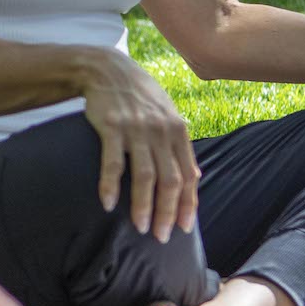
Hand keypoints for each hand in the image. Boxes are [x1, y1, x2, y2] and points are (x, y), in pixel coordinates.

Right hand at [79, 49, 199, 239]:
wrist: (108, 69)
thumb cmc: (140, 96)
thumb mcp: (168, 115)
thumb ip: (181, 146)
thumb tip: (196, 176)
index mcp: (178, 130)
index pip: (188, 175)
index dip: (187, 204)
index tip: (183, 228)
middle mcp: (161, 131)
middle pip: (170, 180)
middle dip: (167, 212)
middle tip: (160, 236)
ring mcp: (136, 129)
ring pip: (145, 176)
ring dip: (143, 205)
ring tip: (140, 227)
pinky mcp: (111, 127)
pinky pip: (112, 163)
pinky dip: (111, 186)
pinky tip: (108, 204)